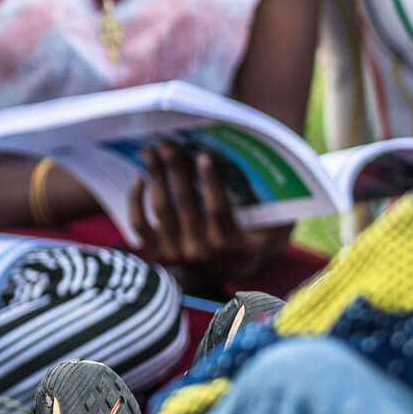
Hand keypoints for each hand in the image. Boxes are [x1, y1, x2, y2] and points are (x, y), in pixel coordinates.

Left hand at [127, 143, 284, 284]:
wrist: (235, 269)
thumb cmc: (257, 235)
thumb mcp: (275, 225)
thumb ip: (274, 205)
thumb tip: (269, 168)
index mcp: (235, 246)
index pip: (219, 211)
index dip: (210, 182)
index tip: (204, 156)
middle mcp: (203, 253)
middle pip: (185, 205)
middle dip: (176, 170)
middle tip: (169, 144)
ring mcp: (178, 254)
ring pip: (162, 210)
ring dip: (155, 177)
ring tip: (151, 152)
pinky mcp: (157, 253)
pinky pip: (140, 225)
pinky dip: (136, 201)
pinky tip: (140, 178)